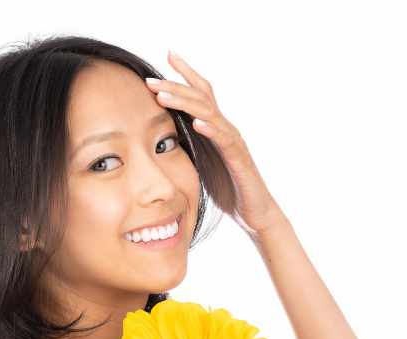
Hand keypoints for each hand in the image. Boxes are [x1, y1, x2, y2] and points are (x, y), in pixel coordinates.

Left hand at [145, 50, 287, 239]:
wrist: (255, 213)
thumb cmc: (229, 190)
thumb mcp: (203, 164)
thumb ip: (191, 147)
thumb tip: (166, 138)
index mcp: (216, 130)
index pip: (201, 94)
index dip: (185, 74)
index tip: (166, 56)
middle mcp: (227, 130)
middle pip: (202, 98)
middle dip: (175, 86)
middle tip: (150, 80)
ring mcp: (235, 143)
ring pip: (210, 115)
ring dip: (185, 103)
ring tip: (163, 96)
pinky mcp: (240, 160)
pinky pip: (225, 141)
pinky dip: (211, 130)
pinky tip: (196, 123)